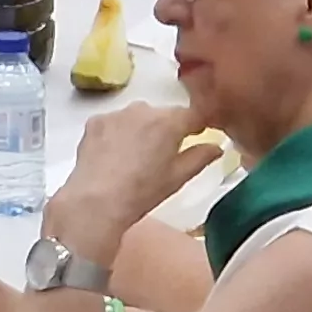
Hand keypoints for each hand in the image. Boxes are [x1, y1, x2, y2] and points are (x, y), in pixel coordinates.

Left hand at [47, 101, 218, 253]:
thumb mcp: (177, 177)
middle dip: (165, 129)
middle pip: (162, 114)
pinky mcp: (95, 122)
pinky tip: (113, 156)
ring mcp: (116, 114)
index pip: (193, 113)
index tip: (199, 133)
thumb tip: (216, 147)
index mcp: (169, 121)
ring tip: (134, 158)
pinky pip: (113, 123)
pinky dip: (116, 134)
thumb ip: (200, 157)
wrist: (96, 201)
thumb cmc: (142, 191)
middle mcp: (143, 110)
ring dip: (140, 130)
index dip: (198, 124)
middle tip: (160, 155)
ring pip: (136, 117)